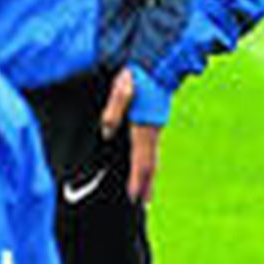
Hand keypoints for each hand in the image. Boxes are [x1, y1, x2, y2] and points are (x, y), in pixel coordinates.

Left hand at [99, 66, 160, 203]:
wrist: (157, 60)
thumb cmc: (137, 72)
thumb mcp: (121, 88)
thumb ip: (114, 110)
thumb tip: (107, 133)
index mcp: (145, 125)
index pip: (143, 159)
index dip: (139, 180)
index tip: (135, 198)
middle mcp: (153, 128)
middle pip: (151, 162)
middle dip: (147, 183)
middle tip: (144, 203)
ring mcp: (155, 124)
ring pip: (153, 155)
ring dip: (148, 173)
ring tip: (145, 189)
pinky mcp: (153, 119)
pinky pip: (150, 146)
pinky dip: (148, 159)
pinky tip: (142, 162)